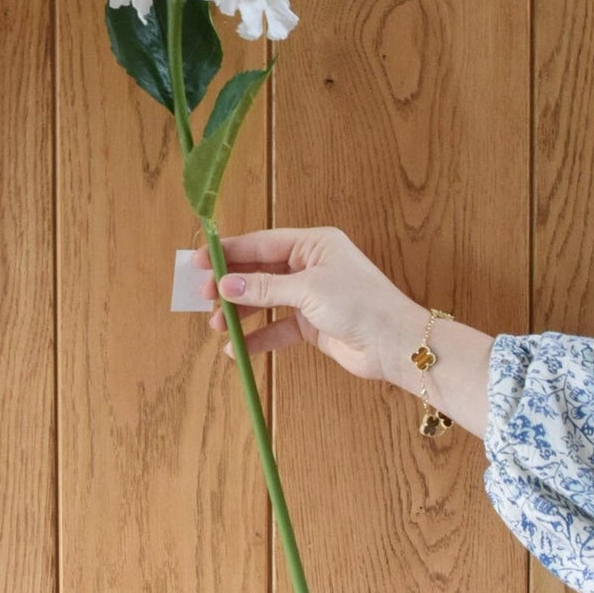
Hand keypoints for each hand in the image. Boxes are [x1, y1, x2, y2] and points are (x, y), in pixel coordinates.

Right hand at [193, 226, 425, 385]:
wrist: (394, 344)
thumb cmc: (360, 304)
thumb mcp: (308, 289)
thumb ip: (265, 287)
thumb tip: (226, 284)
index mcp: (313, 244)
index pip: (262, 243)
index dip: (229, 251)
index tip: (199, 260)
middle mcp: (310, 266)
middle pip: (260, 271)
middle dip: (232, 284)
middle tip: (203, 296)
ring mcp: (311, 296)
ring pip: (266, 300)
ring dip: (241, 312)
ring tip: (217, 325)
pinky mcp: (312, 324)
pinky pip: (277, 327)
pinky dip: (258, 337)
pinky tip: (237, 349)